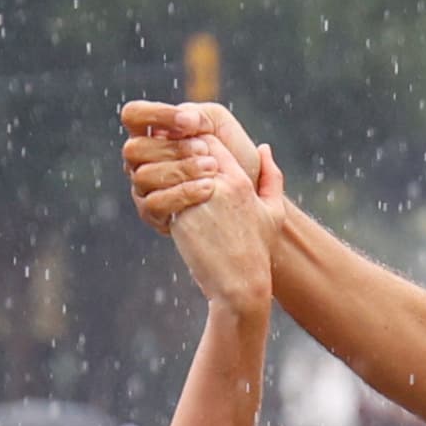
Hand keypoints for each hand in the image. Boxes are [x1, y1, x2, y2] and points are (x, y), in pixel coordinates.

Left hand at [118, 100, 275, 315]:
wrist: (241, 285)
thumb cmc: (256, 251)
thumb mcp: (272, 213)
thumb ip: (272, 178)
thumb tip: (264, 148)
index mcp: (240, 179)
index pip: (207, 139)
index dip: (190, 142)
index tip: (179, 155)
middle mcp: (220, 184)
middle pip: (184, 148)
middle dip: (168, 151)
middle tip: (156, 159)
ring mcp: (200, 199)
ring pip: (167, 168)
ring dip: (158, 172)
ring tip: (153, 182)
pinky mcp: (182, 216)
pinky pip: (159, 193)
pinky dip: (154, 196)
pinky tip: (156, 207)